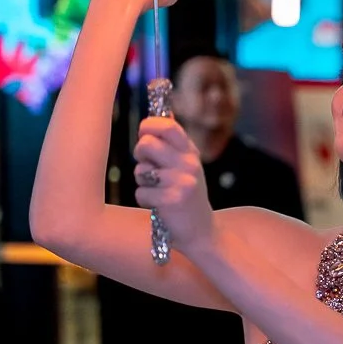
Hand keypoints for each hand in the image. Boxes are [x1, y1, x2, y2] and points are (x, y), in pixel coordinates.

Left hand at [133, 116, 215, 253]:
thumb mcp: (186, 164)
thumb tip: (160, 112)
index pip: (167, 125)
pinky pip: (141, 192)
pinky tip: (160, 207)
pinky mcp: (171, 200)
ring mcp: (182, 182)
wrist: (201, 231)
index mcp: (190, 152)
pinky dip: (145, 200)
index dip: (148, 126)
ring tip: (159, 190)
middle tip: (148, 166)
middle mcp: (189, 163)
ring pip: (141, 171)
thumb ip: (173, 142)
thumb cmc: (186, 194)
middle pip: (146, 144)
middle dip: (140, 155)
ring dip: (143, 182)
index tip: (145, 134)